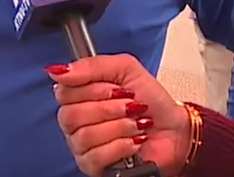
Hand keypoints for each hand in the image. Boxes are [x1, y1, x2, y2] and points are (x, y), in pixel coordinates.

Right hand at [52, 55, 190, 176]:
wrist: (173, 128)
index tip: (116, 88)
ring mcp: (82, 145)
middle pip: (70, 116)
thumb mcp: (126, 69)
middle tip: (130, 105)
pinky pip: (95, 157)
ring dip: (119, 127)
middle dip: (108, 109)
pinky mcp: (93, 166)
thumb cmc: (151, 100)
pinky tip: (133, 142)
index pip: (63, 92)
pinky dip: (121, 146)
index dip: (92, 90)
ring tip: (136, 124)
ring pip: (85, 136)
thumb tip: (60, 71)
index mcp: (79, 96)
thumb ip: (93, 66)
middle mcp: (76, 121)